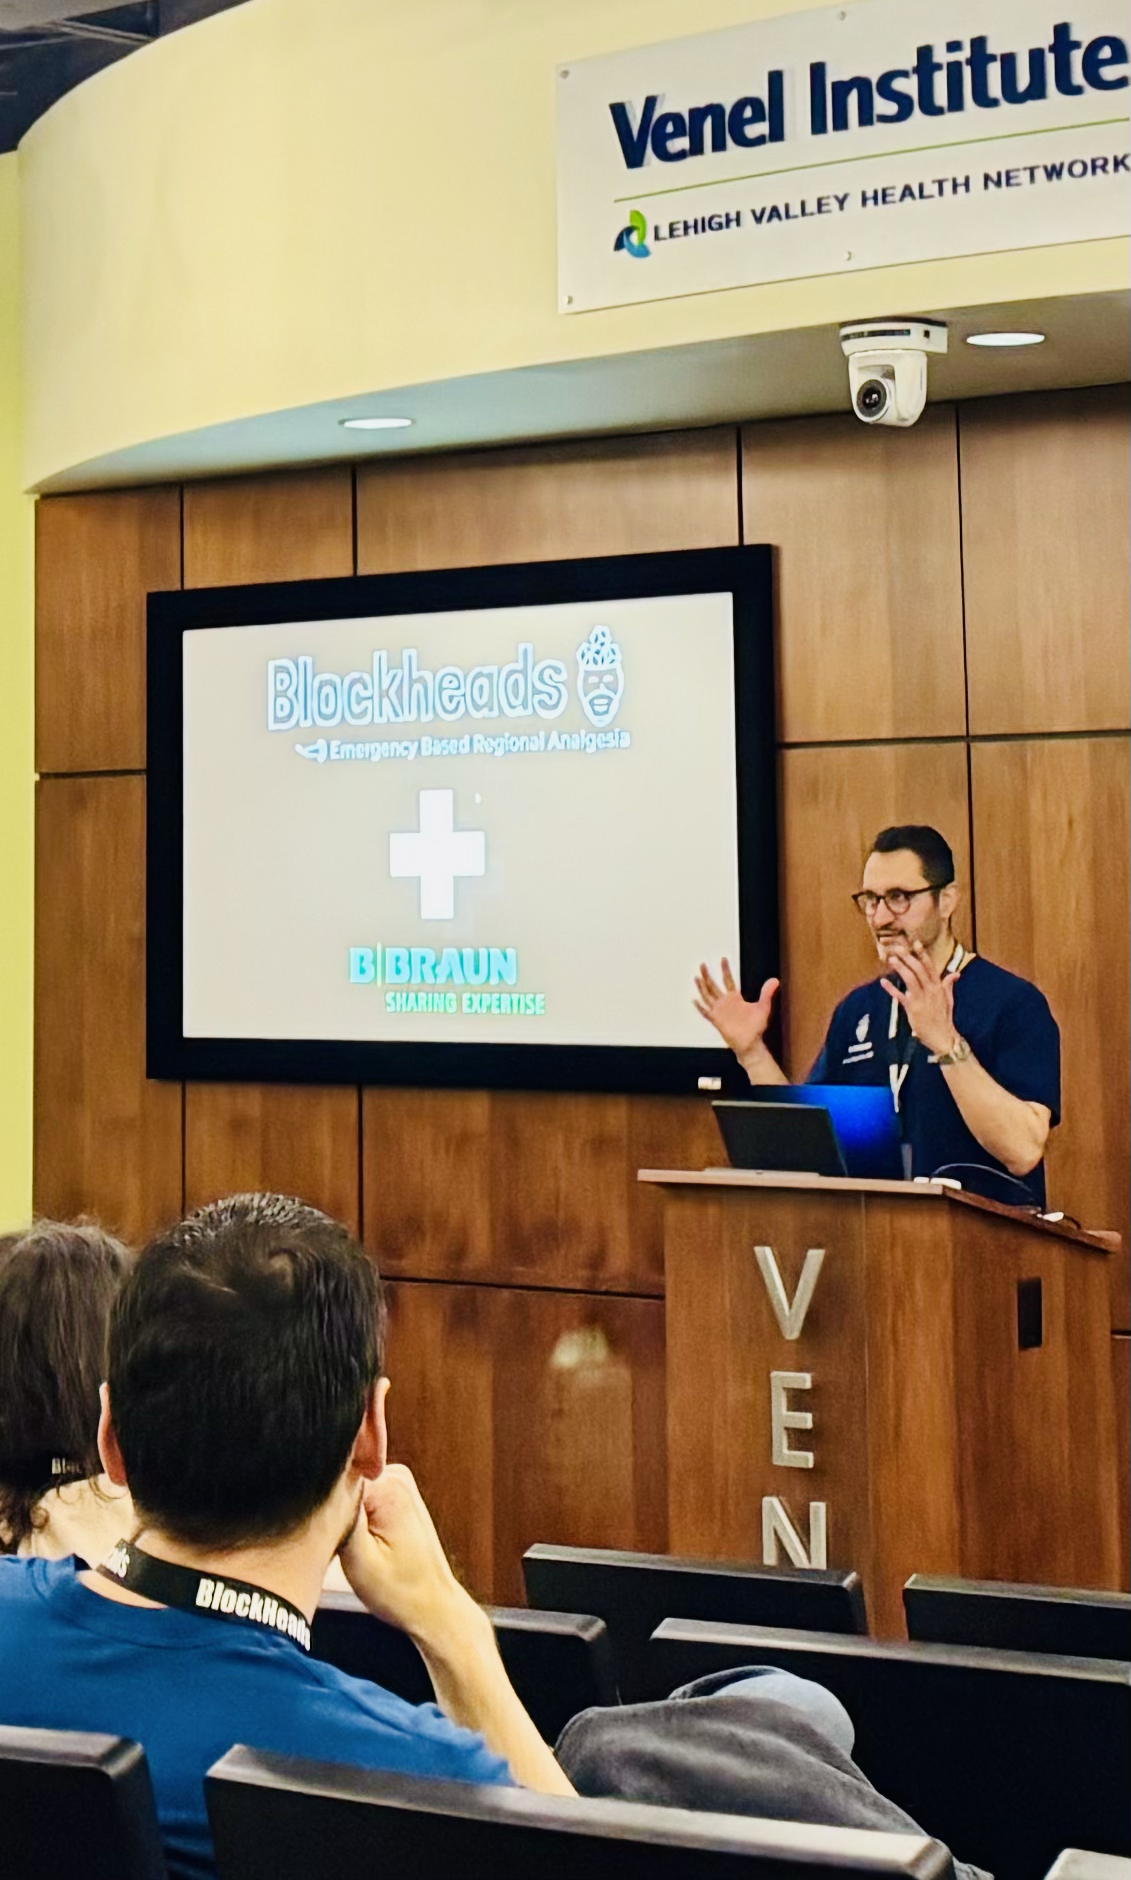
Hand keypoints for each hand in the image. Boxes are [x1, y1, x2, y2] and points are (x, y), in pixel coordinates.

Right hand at [340, 1464, 477, 1652]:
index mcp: (389, 1487)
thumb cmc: (399, 1592)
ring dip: (344, 1517)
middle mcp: (397, 1476)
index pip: (334, 1478)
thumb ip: (341, 1515)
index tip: (337, 1538)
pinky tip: (366, 1542)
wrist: (431, 1605)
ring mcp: (398, 1482)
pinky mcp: (396, 1493)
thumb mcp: (359, 1560)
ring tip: (360, 1547)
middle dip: (336, 1513)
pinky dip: (355, 1518)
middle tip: (350, 1548)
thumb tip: (325, 1482)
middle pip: (341, 1482)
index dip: (326, 1510)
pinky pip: (360, 1496)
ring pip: (347, 1490)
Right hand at [694, 958, 779, 1061]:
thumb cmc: (756, 1027)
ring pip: (707, 996)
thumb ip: (766, 993)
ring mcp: (719, 1011)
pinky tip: (694, 1000)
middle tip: (702, 965)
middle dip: (707, 975)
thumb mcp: (763, 1007)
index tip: (723, 959)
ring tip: (697, 977)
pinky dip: (700, 1006)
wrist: (750, 1043)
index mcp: (735, 998)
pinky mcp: (716, 1020)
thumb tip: (775, 980)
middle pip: (713, 986)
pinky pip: (706, 1012)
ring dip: (701, 987)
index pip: (728, 980)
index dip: (725, 970)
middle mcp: (725, 1003)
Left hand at [881, 940, 956, 1057]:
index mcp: (938, 987)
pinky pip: (900, 997)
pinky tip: (883, 982)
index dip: (922, 954)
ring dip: (900, 968)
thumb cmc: (945, 1019)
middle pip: (918, 970)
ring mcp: (921, 1000)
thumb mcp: (949, 1000)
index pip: (930, 967)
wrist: (943, 1037)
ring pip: (910, 980)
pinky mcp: (913, 1010)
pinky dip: (891, 989)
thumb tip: (955, 973)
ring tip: (891, 959)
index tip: (915, 943)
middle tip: (897, 948)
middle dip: (908, 957)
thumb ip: (949, 985)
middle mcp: (930, 991)